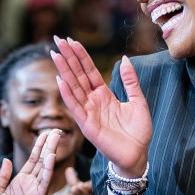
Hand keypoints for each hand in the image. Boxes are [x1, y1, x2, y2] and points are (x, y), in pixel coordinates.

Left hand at [0, 129, 59, 194]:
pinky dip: (49, 169)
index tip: (45, 134)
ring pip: (45, 168)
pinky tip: (51, 157)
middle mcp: (30, 184)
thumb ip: (2, 177)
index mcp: (20, 181)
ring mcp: (35, 191)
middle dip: (49, 145)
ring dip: (51, 152)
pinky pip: (44, 182)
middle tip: (57, 130)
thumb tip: (7, 160)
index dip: (39, 147)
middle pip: (42, 160)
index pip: (33, 160)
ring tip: (56, 137)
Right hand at [51, 35, 151, 176]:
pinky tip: (61, 81)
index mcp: (104, 95)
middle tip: (57, 40)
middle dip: (68, 58)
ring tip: (55, 54)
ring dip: (64, 71)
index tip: (71, 40)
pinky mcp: (87, 126)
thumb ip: (130, 81)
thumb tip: (124, 59)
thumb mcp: (138, 101)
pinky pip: (76, 108)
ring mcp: (88, 113)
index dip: (81, 56)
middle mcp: (93, 102)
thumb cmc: (138, 131)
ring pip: (73, 88)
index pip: (89, 71)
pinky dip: (68, 95)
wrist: (138, 154)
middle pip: (78, 75)